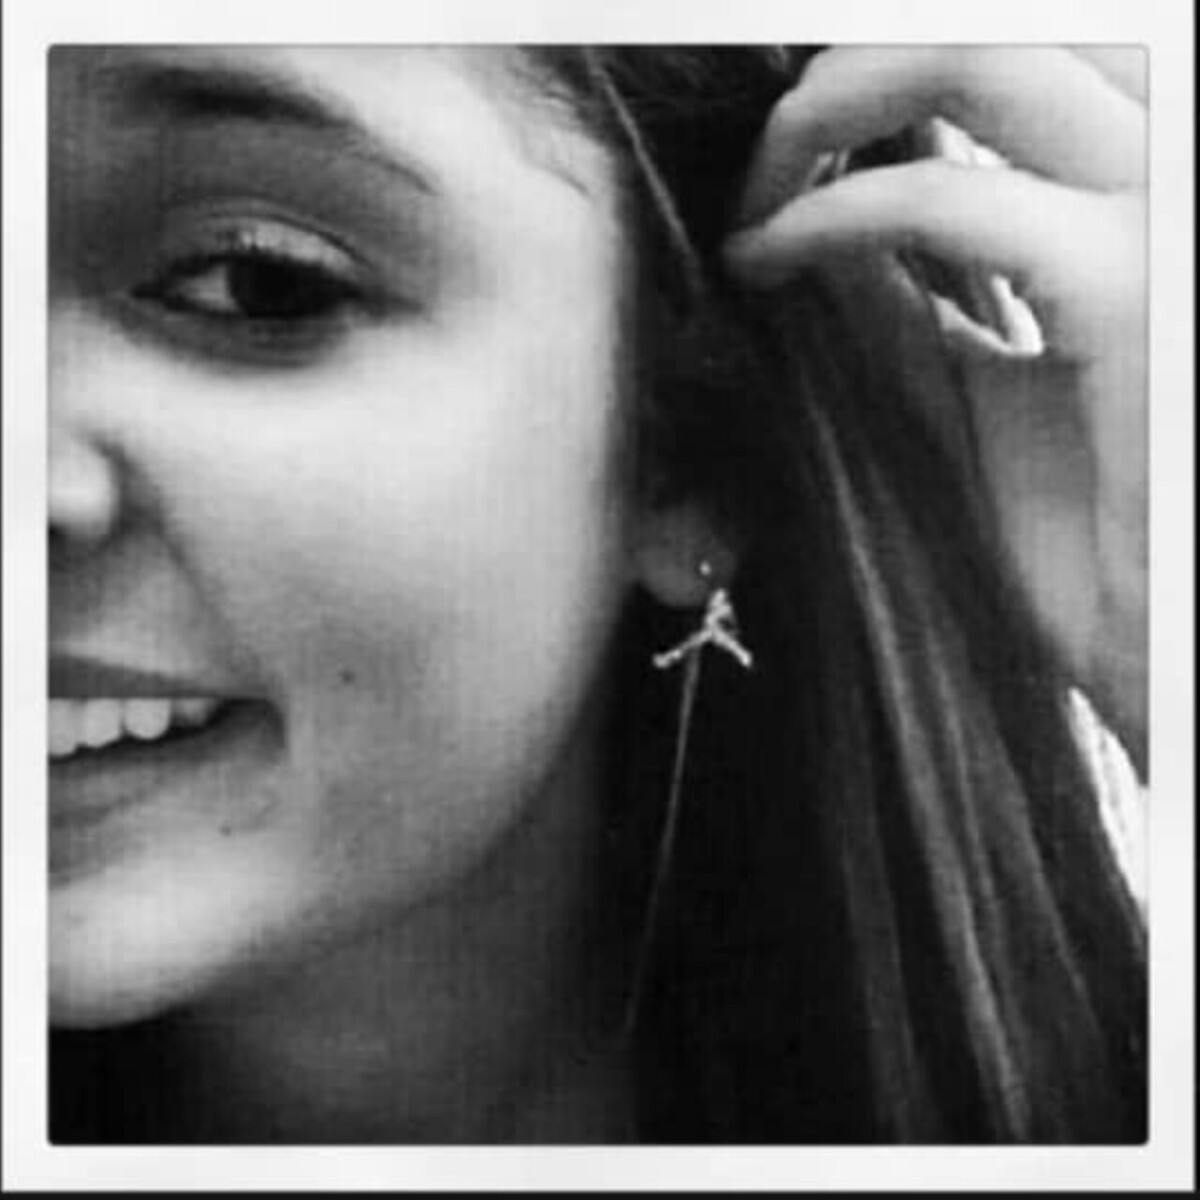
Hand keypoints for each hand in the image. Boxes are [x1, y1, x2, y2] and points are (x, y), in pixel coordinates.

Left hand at [724, 46, 1147, 766]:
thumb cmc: (1095, 538)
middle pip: (1006, 23)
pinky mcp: (1135, 289)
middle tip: (769, 147)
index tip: (792, 136)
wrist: (1167, 641)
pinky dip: (832, 214)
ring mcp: (1163, 217)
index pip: (1020, 62)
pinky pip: (951, 199)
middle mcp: (1168, 172)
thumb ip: (922, 297)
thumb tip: (830, 224)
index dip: (890, 73)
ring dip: (836, 101)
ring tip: (760, 188)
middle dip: (856, 61)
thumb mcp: (989, 389)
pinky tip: (768, 254)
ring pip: (984, 53)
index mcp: (1137, 195)